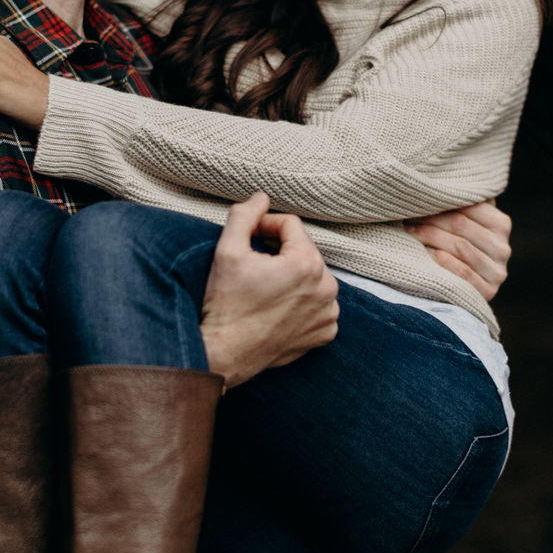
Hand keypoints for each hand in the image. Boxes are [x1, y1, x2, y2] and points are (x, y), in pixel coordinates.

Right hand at [200, 193, 339, 387]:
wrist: (224, 353)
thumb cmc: (225, 304)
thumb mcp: (227, 250)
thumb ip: (244, 215)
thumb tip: (261, 198)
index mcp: (307, 263)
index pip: (290, 225)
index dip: (264, 226)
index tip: (248, 240)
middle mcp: (327, 288)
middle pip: (303, 251)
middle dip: (280, 254)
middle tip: (253, 269)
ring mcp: (329, 313)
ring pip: (311, 278)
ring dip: (292, 277)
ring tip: (265, 290)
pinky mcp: (325, 333)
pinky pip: (318, 305)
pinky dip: (302, 303)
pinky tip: (278, 309)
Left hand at [404, 200, 511, 301]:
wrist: (465, 288)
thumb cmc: (459, 245)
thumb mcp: (465, 223)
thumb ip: (463, 204)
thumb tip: (444, 177)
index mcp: (501, 224)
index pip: (469, 207)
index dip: (441, 203)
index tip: (416, 201)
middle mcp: (504, 248)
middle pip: (461, 226)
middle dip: (431, 220)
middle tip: (407, 218)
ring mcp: (498, 272)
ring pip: (460, 247)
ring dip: (430, 238)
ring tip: (410, 233)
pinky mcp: (488, 292)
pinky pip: (463, 273)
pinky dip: (442, 262)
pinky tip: (426, 254)